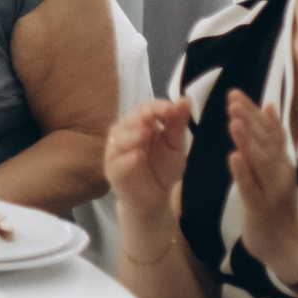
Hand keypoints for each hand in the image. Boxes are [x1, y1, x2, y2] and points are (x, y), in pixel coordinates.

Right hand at [105, 97, 192, 216]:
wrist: (154, 197)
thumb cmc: (164, 168)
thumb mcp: (176, 146)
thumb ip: (177, 124)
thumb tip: (185, 99)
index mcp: (141, 123)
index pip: (146, 108)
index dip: (157, 107)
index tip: (172, 108)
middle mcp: (125, 132)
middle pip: (130, 119)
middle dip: (141, 117)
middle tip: (152, 116)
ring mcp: (116, 150)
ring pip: (120, 138)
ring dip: (133, 135)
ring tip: (146, 133)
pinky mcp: (112, 169)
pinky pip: (117, 161)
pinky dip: (128, 158)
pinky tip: (139, 155)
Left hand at [224, 89, 297, 278]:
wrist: (287, 245)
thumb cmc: (276, 203)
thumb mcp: (276, 168)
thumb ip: (273, 139)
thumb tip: (269, 105)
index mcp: (282, 161)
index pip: (269, 131)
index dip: (253, 111)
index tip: (235, 93)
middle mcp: (280, 172)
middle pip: (265, 142)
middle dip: (249, 119)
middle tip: (232, 99)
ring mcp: (272, 190)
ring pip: (260, 162)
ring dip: (247, 140)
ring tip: (233, 120)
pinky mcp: (261, 208)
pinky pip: (251, 188)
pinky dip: (243, 172)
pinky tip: (233, 157)